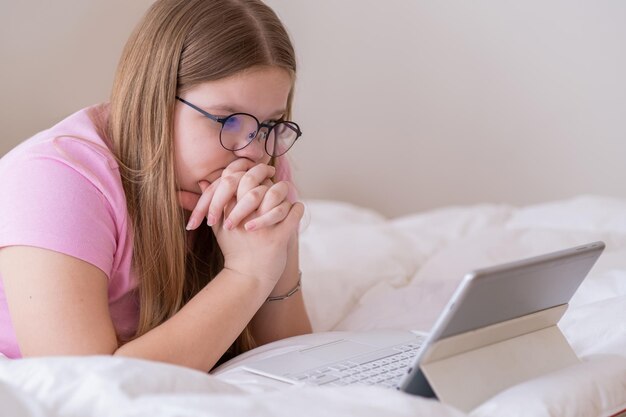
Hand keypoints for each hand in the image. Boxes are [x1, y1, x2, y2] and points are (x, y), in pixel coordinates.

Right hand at [177, 158, 302, 283]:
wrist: (247, 279)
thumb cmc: (234, 251)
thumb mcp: (218, 227)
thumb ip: (214, 203)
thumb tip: (204, 181)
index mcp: (228, 212)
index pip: (234, 178)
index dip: (246, 168)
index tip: (257, 168)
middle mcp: (243, 217)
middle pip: (253, 182)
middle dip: (264, 173)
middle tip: (271, 172)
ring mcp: (261, 227)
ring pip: (276, 193)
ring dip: (283, 190)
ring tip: (284, 193)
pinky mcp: (278, 238)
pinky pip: (293, 213)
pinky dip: (297, 209)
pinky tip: (294, 211)